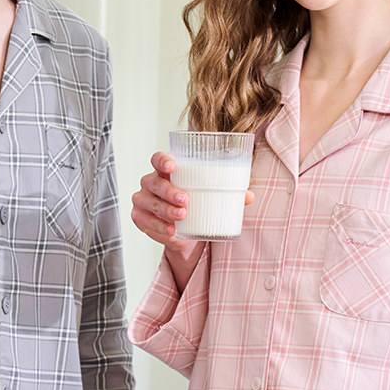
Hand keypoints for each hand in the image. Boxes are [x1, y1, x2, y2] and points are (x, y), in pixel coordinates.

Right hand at [131, 151, 251, 293]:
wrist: (184, 230)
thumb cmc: (195, 204)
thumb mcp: (211, 197)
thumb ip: (229, 194)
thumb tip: (249, 196)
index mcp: (166, 171)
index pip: (157, 159)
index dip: (162, 161)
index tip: (172, 167)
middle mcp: (151, 182)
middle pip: (153, 182)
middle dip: (168, 191)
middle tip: (186, 200)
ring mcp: (142, 200)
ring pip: (147, 202)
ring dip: (164, 210)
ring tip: (181, 217)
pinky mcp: (140, 217)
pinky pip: (144, 221)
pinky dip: (158, 227)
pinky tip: (171, 230)